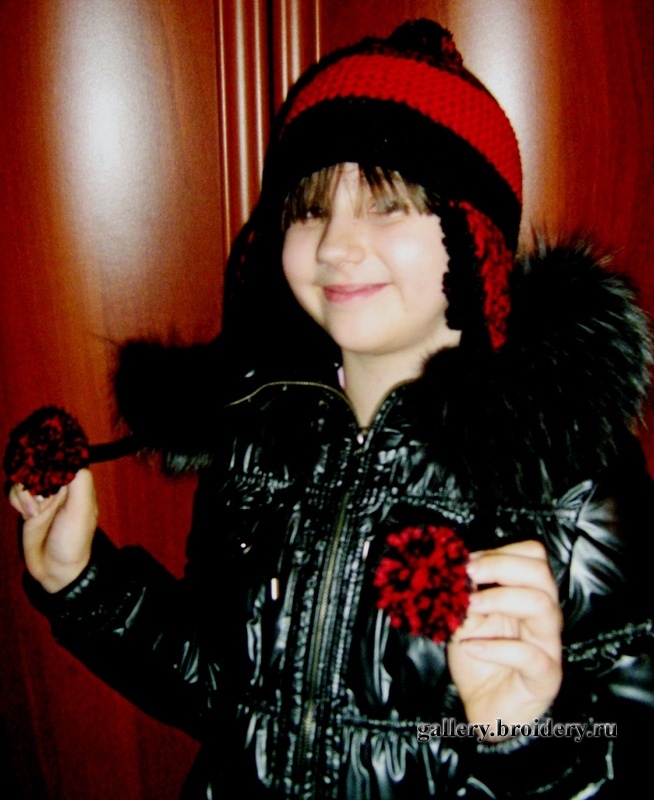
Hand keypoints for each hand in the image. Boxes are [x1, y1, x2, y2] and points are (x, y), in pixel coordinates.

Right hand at [8, 469, 97, 592]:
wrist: (55, 569)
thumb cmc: (73, 539)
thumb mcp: (81, 509)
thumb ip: (79, 481)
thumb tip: (69, 458)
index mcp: (78, 484)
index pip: (63, 458)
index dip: (51, 457)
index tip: (41, 462)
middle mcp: (61, 487)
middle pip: (40, 465)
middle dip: (33, 477)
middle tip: (38, 496)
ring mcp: (44, 496)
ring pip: (25, 477)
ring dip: (25, 493)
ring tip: (33, 513)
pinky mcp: (28, 506)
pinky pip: (16, 492)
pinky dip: (17, 500)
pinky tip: (26, 515)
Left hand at [447, 540, 561, 737]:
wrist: (485, 706)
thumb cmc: (479, 656)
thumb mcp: (464, 617)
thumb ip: (463, 593)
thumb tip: (451, 568)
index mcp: (528, 593)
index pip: (533, 555)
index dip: (500, 552)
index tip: (467, 562)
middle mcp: (544, 615)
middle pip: (540, 572)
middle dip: (499, 566)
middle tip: (468, 575)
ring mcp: (549, 644)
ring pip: (541, 605)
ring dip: (499, 599)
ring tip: (469, 608)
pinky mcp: (546, 676)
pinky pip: (530, 655)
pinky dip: (495, 648)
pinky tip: (470, 647)